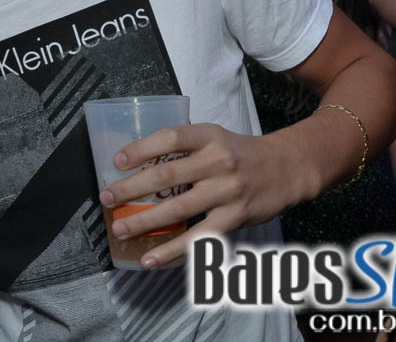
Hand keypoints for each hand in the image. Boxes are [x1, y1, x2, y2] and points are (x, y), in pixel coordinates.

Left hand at [99, 124, 299, 269]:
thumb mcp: (214, 138)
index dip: (141, 149)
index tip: (117, 161)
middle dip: (131, 188)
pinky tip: (150, 258)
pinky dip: (172, 251)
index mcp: (209, 136)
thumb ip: (184, 149)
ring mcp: (227, 191)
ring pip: (178, 209)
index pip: (169, 138)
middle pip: (167, 175)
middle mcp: (218, 161)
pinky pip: (198, 238)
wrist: (288, 168)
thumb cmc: (241, 153)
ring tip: (120, 228)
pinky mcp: (234, 218)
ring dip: (144, 221)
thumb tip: (137, 166)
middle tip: (106, 198)